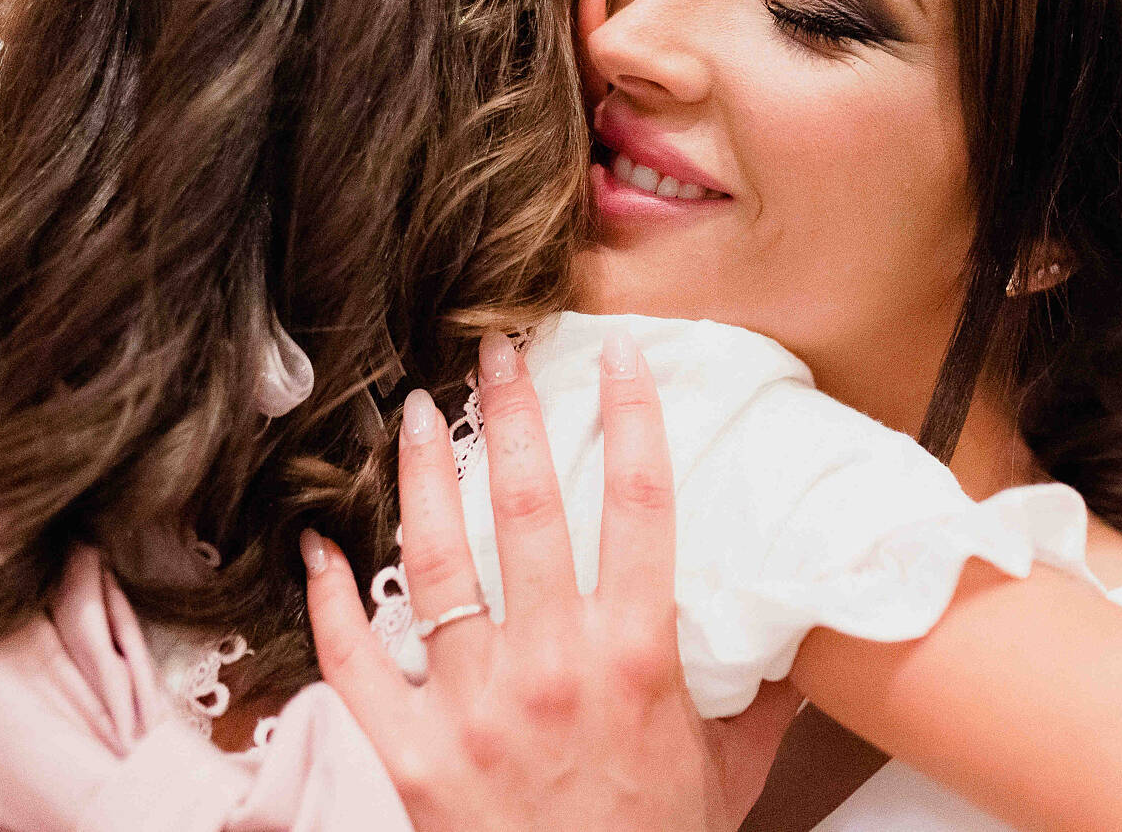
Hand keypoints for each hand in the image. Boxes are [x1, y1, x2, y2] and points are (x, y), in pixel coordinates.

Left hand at [303, 329, 801, 831]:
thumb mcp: (733, 771)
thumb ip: (765, 692)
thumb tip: (804, 630)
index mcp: (638, 657)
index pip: (642, 506)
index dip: (632, 419)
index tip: (619, 357)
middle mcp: (553, 665)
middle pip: (531, 507)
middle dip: (515, 415)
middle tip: (497, 350)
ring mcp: (473, 706)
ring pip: (439, 561)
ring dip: (427, 476)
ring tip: (420, 414)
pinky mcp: (408, 752)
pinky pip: (357, 660)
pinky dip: (330, 600)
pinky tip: (318, 547)